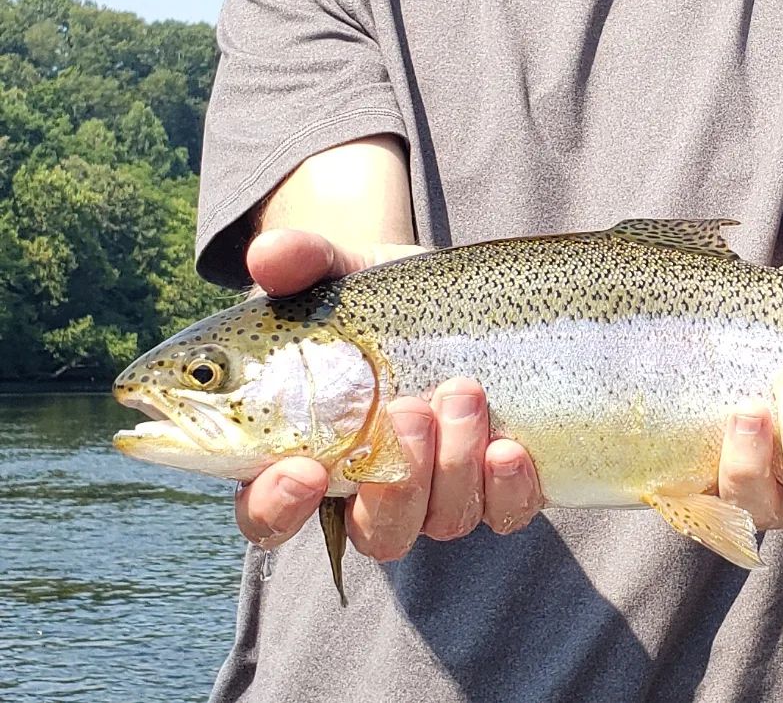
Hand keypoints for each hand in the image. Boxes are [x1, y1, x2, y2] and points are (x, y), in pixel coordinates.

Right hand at [234, 229, 543, 559]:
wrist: (458, 296)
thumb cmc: (377, 298)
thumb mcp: (341, 271)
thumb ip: (301, 262)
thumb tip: (269, 255)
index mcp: (305, 452)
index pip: (269, 515)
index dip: (279, 508)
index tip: (305, 470)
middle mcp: (372, 490)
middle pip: (375, 532)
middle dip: (396, 480)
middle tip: (409, 408)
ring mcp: (439, 494)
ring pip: (442, 521)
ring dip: (454, 464)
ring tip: (464, 392)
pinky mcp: (497, 486)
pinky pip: (505, 514)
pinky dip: (508, 489)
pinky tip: (510, 448)